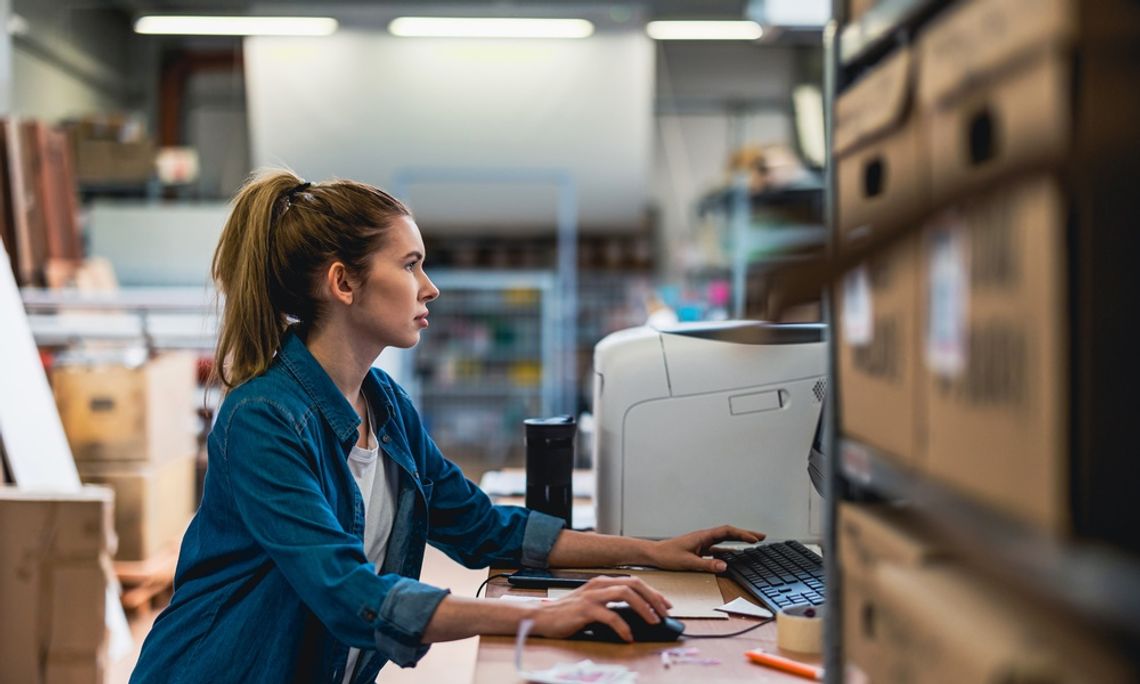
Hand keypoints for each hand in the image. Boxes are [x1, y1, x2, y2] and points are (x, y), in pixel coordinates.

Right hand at [528, 575, 671, 642]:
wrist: (542, 617)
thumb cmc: (568, 613)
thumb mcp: (593, 604)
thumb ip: (611, 604)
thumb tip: (637, 614)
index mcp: (602, 582)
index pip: (634, 581)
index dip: (652, 592)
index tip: (665, 605)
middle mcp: (599, 585)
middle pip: (634, 584)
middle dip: (653, 598)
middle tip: (664, 613)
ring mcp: (592, 596)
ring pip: (625, 594)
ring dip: (643, 608)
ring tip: (653, 622)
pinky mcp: (585, 610)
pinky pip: (610, 616)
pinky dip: (623, 627)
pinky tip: (628, 636)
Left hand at [645, 525, 765, 572]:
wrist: (654, 554)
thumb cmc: (668, 555)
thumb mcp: (688, 562)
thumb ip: (706, 564)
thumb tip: (725, 565)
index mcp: (703, 536)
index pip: (727, 532)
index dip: (742, 534)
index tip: (754, 539)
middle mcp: (705, 537)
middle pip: (729, 533)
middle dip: (746, 534)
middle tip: (761, 537)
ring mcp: (703, 543)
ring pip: (725, 540)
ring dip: (739, 541)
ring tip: (753, 543)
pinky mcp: (700, 550)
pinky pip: (718, 548)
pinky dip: (729, 550)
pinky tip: (735, 555)